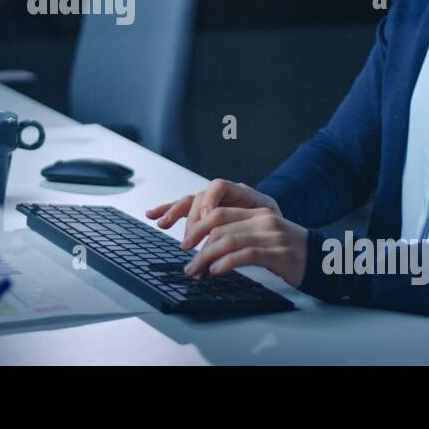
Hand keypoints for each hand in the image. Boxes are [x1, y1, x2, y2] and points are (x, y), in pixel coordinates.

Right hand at [146, 178, 279, 250]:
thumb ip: (252, 225)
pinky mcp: (203, 213)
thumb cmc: (273, 226)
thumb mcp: (268, 224)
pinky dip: (167, 210)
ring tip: (162, 223)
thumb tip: (234, 241)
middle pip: (200, 198)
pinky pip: (183, 209)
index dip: (210, 200)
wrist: (275, 228)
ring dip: (174, 213)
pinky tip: (153, 215)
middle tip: (189, 243)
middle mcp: (222, 195)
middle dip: (192, 221)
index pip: (220, 186)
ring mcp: (211, 203)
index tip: (206, 218)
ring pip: (188, 203)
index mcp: (241, 193)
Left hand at [180, 207, 308, 288]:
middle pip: (219, 224)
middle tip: (188, 260)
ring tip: (196, 271)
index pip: (219, 212)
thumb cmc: (288, 250)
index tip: (186, 241)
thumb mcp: (263, 234)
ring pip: (228, 240)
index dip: (197, 226)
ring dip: (206, 257)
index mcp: (257, 211)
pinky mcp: (277, 253)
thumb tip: (209, 247)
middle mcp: (262, 220)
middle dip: (197, 242)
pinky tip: (216, 271)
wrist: (320, 260)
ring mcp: (270, 235)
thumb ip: (240, 233)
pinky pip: (245, 255)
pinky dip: (226, 263)